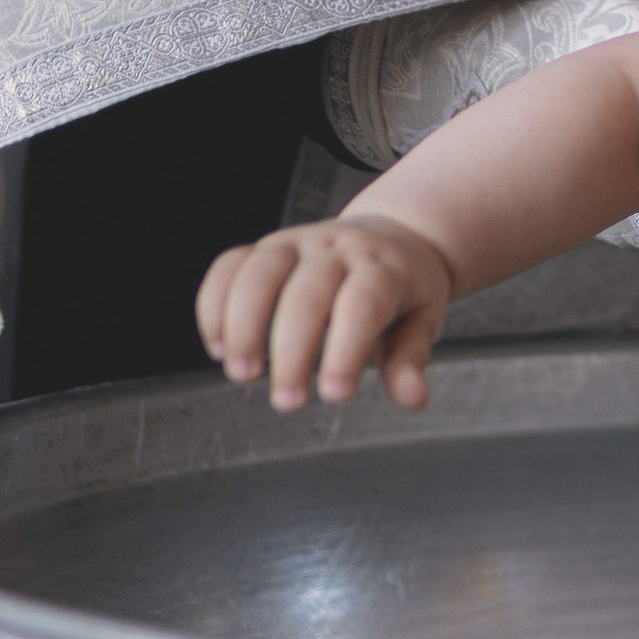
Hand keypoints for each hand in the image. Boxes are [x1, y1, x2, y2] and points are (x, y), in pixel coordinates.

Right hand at [197, 216, 453, 412]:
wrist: (393, 237)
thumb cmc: (404, 291)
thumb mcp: (423, 322)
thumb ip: (410, 360)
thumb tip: (413, 398)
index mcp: (384, 268)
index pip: (362, 305)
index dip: (345, 351)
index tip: (334, 395)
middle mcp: (337, 248)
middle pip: (306, 294)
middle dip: (291, 352)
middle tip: (288, 402)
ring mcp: (297, 242)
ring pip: (259, 274)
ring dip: (242, 327)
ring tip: (242, 375)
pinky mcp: (264, 246)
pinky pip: (229, 266)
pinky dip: (214, 305)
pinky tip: (219, 347)